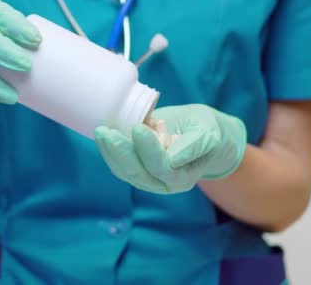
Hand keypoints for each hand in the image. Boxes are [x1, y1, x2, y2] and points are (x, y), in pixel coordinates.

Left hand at [95, 104, 246, 193]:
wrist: (200, 132)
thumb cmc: (207, 130)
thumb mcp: (209, 133)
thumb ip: (195, 145)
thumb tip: (174, 157)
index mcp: (184, 177)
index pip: (162, 166)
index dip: (148, 149)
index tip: (138, 127)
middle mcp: (164, 183)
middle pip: (138, 173)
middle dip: (120, 153)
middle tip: (107, 132)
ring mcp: (148, 179)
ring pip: (125, 171)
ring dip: (110, 153)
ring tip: (101, 131)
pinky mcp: (137, 170)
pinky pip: (119, 165)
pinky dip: (109, 151)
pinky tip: (103, 136)